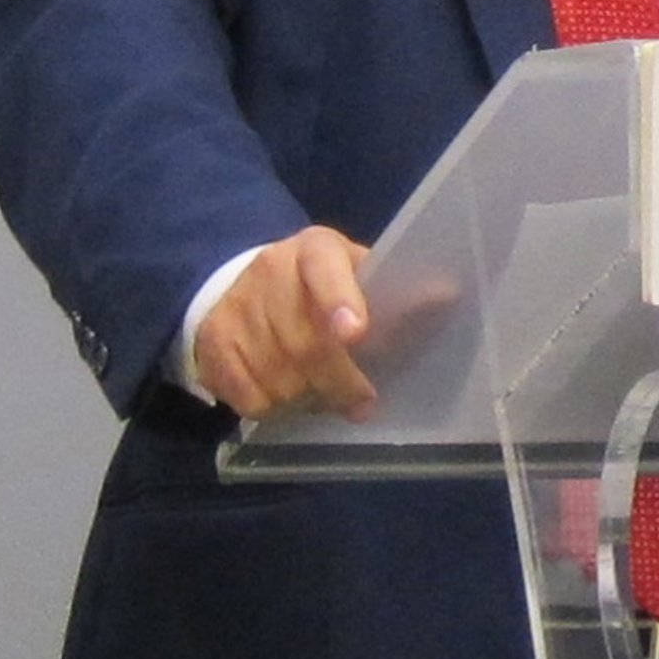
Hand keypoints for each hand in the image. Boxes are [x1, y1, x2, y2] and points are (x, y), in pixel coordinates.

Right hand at [194, 225, 374, 421]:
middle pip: (304, 342)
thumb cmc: (315, 283)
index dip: (339, 300)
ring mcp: (236, 310)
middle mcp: (269, 273)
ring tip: (327, 398)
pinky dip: (277, 409)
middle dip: (339, 381)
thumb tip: (445, 298)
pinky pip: (251, 398)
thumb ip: (389, 289)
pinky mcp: (213, 346)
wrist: (237, 284)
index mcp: (313, 249)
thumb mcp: (350, 272)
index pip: (324, 267)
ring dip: (310, 400)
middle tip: (363, 402)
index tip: (356, 333)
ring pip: (279, 378)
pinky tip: (291, 399)